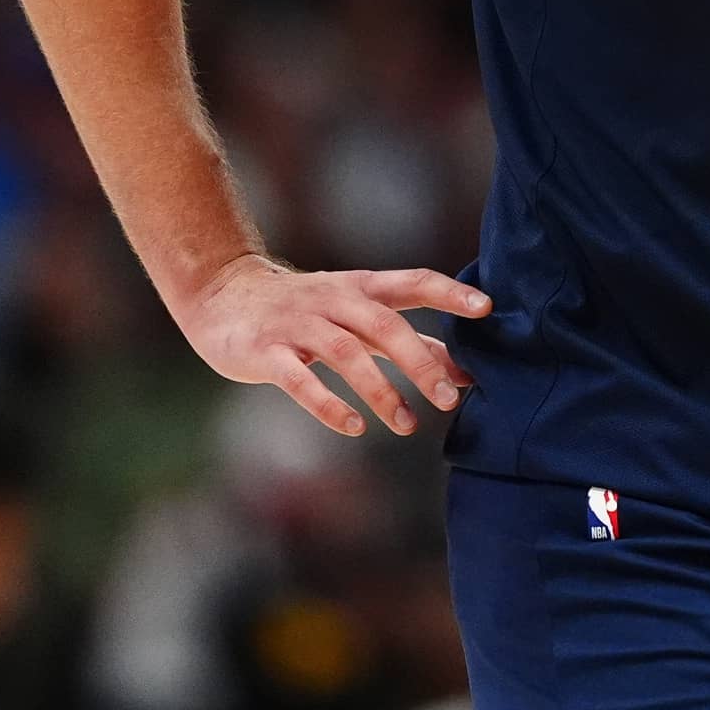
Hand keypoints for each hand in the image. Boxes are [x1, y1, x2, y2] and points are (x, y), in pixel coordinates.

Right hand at [179, 253, 490, 436]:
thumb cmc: (308, 310)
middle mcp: (333, 300)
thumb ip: (410, 342)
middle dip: (419, 362)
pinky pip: (299, 378)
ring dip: (379, 390)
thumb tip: (465, 371)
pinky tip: (352, 427)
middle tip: (447, 400)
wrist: (223, 296)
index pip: (412, 282)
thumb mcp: (360, 317)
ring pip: (345, 353)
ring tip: (406, 425)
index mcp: (361, 288)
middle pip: (383, 325)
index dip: (449, 292)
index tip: (486, 307)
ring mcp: (298, 324)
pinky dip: (327, 403)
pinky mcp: (266, 351)